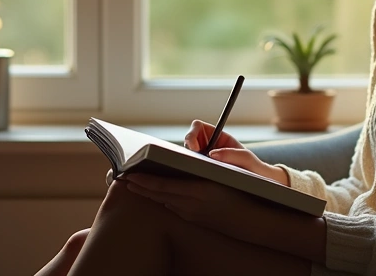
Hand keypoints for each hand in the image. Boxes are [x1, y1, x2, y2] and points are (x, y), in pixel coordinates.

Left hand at [121, 173, 287, 246]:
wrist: (253, 222)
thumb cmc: (243, 192)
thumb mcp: (225, 174)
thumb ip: (204, 165)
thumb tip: (190, 155)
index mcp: (197, 191)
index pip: (162, 185)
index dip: (142, 180)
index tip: (128, 174)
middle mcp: (191, 205)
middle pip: (158, 195)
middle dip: (139, 187)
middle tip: (121, 179)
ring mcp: (192, 215)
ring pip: (163, 202)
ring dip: (148, 194)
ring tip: (133, 186)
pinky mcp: (195, 220)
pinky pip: (173, 208)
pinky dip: (161, 200)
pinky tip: (156, 195)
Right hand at [184, 120, 288, 185]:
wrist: (260, 183)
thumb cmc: (255, 167)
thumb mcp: (247, 158)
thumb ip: (232, 154)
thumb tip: (212, 154)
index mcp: (219, 137)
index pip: (199, 127)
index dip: (193, 133)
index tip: (195, 147)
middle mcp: (209, 146)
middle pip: (189, 140)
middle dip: (188, 147)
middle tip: (194, 157)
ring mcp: (205, 159)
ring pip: (188, 155)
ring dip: (190, 159)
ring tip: (199, 168)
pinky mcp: (204, 171)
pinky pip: (192, 168)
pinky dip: (192, 169)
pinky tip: (197, 175)